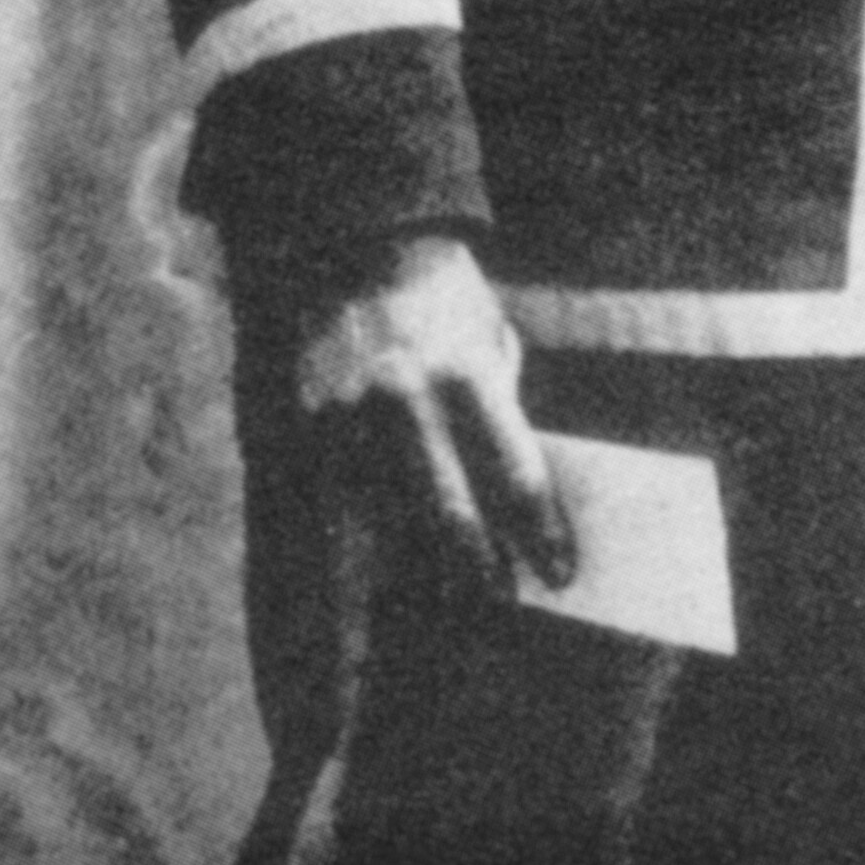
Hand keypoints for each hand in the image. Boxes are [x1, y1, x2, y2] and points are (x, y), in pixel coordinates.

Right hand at [293, 234, 574, 595]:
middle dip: (479, 572)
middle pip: (449, 515)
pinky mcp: (306, 433)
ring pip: (382, 527)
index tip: (559, 574)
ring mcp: (348, 423)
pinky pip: (329, 517)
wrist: (352, 249)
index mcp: (467, 374)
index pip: (515, 473)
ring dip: (413, 577)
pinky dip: (347, 565)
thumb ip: (502, 411)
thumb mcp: (491, 339)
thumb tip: (516, 500)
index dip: (542, 532)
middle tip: (500, 603)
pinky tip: (359, 608)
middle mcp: (406, 403)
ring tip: (438, 615)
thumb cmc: (442, 300)